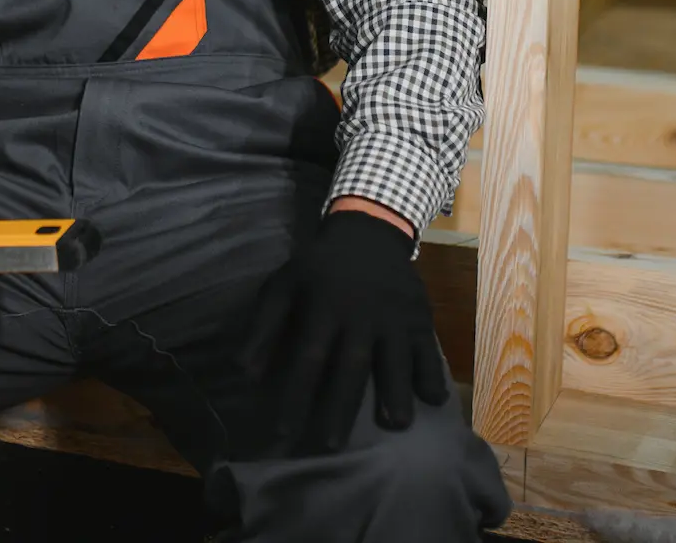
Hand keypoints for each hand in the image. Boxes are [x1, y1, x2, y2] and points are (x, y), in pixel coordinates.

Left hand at [239, 208, 448, 452]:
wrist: (369, 230)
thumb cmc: (319, 266)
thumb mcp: (284, 285)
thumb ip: (264, 327)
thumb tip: (243, 374)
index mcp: (324, 307)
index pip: (308, 357)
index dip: (295, 394)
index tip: (284, 431)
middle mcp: (361, 314)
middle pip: (351, 365)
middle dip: (340, 406)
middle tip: (331, 445)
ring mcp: (394, 315)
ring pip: (396, 357)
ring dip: (396, 391)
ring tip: (396, 424)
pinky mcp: (420, 315)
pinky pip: (429, 346)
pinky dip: (432, 371)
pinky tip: (433, 399)